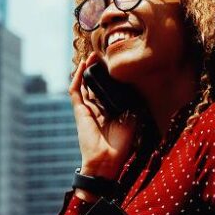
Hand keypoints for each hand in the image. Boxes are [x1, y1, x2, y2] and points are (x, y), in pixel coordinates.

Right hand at [70, 52, 137, 179]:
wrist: (107, 160)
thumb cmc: (121, 144)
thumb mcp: (132, 120)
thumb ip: (134, 104)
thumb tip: (139, 88)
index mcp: (110, 111)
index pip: (109, 89)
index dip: (111, 76)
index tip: (116, 64)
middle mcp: (98, 108)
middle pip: (96, 84)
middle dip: (99, 69)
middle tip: (104, 54)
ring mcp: (87, 109)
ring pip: (85, 84)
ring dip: (88, 69)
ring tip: (94, 55)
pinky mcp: (79, 111)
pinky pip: (75, 91)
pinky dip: (78, 77)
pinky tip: (84, 65)